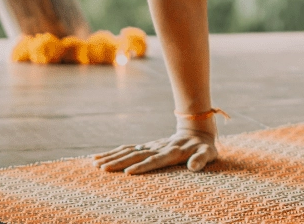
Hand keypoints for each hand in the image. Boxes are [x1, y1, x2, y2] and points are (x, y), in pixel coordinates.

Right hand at [92, 131, 216, 174]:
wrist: (196, 131)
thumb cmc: (204, 147)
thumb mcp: (208, 153)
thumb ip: (201, 159)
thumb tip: (194, 166)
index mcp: (172, 152)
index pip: (155, 160)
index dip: (143, 166)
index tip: (128, 172)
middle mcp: (158, 148)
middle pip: (136, 156)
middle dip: (119, 162)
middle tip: (102, 169)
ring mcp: (150, 146)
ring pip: (128, 152)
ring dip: (112, 158)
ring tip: (95, 164)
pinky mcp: (146, 147)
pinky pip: (127, 150)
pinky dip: (113, 154)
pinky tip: (99, 158)